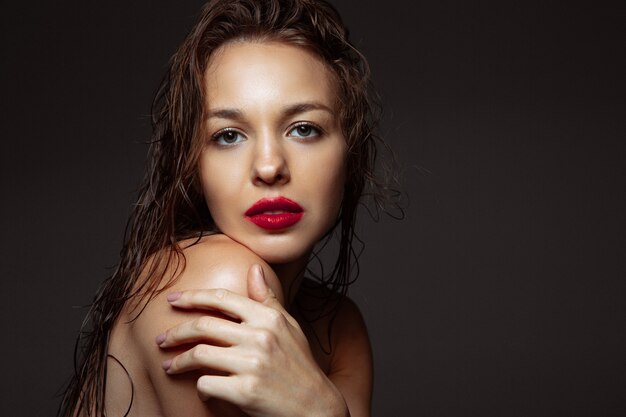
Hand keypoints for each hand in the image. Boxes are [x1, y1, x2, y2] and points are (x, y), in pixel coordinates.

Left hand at [156, 264, 348, 416]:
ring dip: (179, 361)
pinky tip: (202, 390)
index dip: (193, 297)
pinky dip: (200, 388)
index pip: (222, 298)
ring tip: (169, 365)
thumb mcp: (288, 327)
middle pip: (203, 325)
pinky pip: (206, 384)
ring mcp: (252, 364)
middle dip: (175, 332)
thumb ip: (268, 299)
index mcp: (269, 317)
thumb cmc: (299, 365)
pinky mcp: (245, 391)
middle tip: (161, 339)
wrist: (314, 406)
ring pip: (199, 354)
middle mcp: (260, 336)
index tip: (173, 299)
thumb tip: (254, 269)